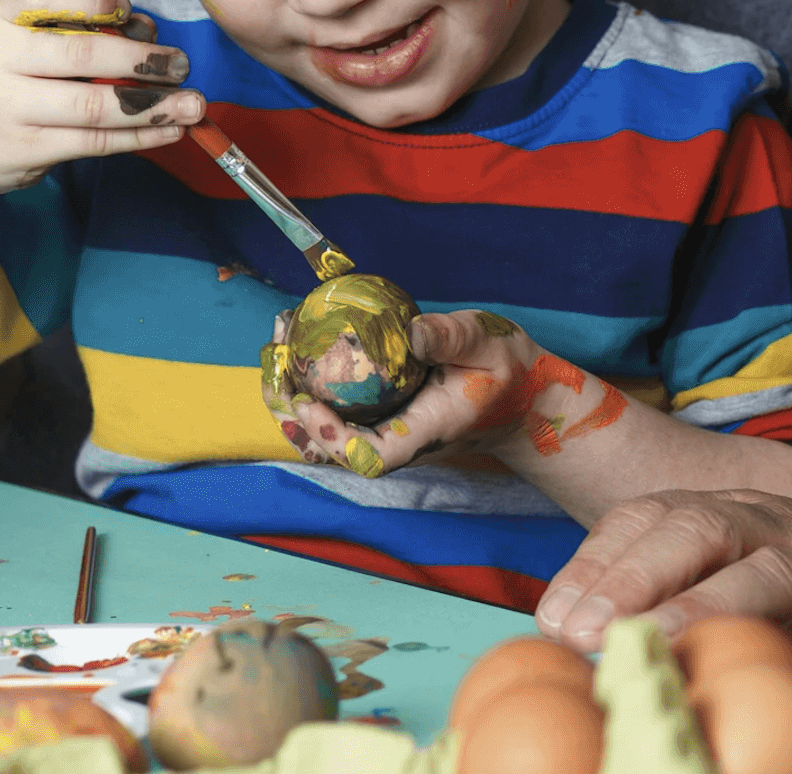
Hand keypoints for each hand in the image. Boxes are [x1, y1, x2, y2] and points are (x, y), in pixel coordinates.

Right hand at [0, 0, 203, 195]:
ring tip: (191, 104)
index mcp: (0, 18)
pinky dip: (138, 136)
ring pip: (94, 106)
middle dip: (141, 60)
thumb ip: (84, 29)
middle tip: (182, 64)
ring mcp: (8, 107)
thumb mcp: (32, 40)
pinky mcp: (26, 149)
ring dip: (153, 105)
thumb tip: (149, 34)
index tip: (128, 9)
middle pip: (81, 55)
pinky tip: (169, 130)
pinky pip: (94, 142)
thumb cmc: (15, 77)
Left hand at [280, 310, 613, 475]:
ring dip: (290, 397)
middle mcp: (396, 438)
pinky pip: (332, 410)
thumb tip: (411, 333)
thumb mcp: (489, 345)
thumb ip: (453, 339)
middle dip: (292, 413)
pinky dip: (305, 384)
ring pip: (323, 433)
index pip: (373, 458)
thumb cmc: (505, 372)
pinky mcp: (375, 413)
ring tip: (275, 349)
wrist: (517, 398)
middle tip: (275, 362)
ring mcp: (383, 429)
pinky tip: (293, 347)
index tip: (311, 402)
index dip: (334, 439)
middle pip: (332, 449)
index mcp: (424, 431)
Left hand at [535, 489, 791, 718]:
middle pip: (705, 529)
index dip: (597, 564)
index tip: (554, 618)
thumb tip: (564, 634)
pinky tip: (763, 692)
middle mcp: (784, 529)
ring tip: (660, 642)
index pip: (649, 517)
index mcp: (732, 513)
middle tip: (592, 629)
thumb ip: (657, 599)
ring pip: (775, 574)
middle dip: (640, 576)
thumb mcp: (726, 589)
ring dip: (711, 608)